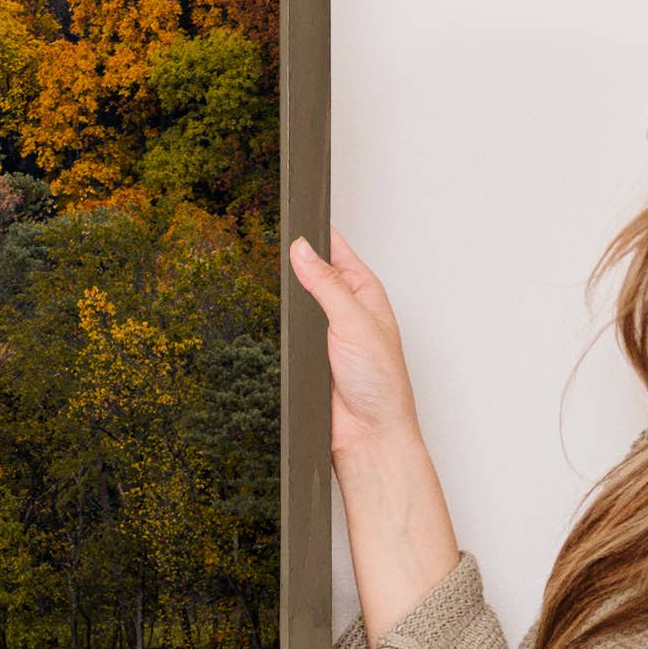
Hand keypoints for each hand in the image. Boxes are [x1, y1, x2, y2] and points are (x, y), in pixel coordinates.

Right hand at [289, 226, 421, 461]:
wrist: (367, 435)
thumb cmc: (380, 384)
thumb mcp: (354, 323)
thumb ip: (326, 285)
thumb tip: (301, 250)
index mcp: (366, 293)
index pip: (338, 250)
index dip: (318, 232)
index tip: (295, 213)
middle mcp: (347, 310)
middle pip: (314, 271)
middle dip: (295, 257)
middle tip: (271, 239)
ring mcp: (326, 332)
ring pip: (297, 300)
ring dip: (285, 291)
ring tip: (267, 272)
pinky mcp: (308, 355)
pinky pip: (287, 330)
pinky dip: (278, 321)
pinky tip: (268, 315)